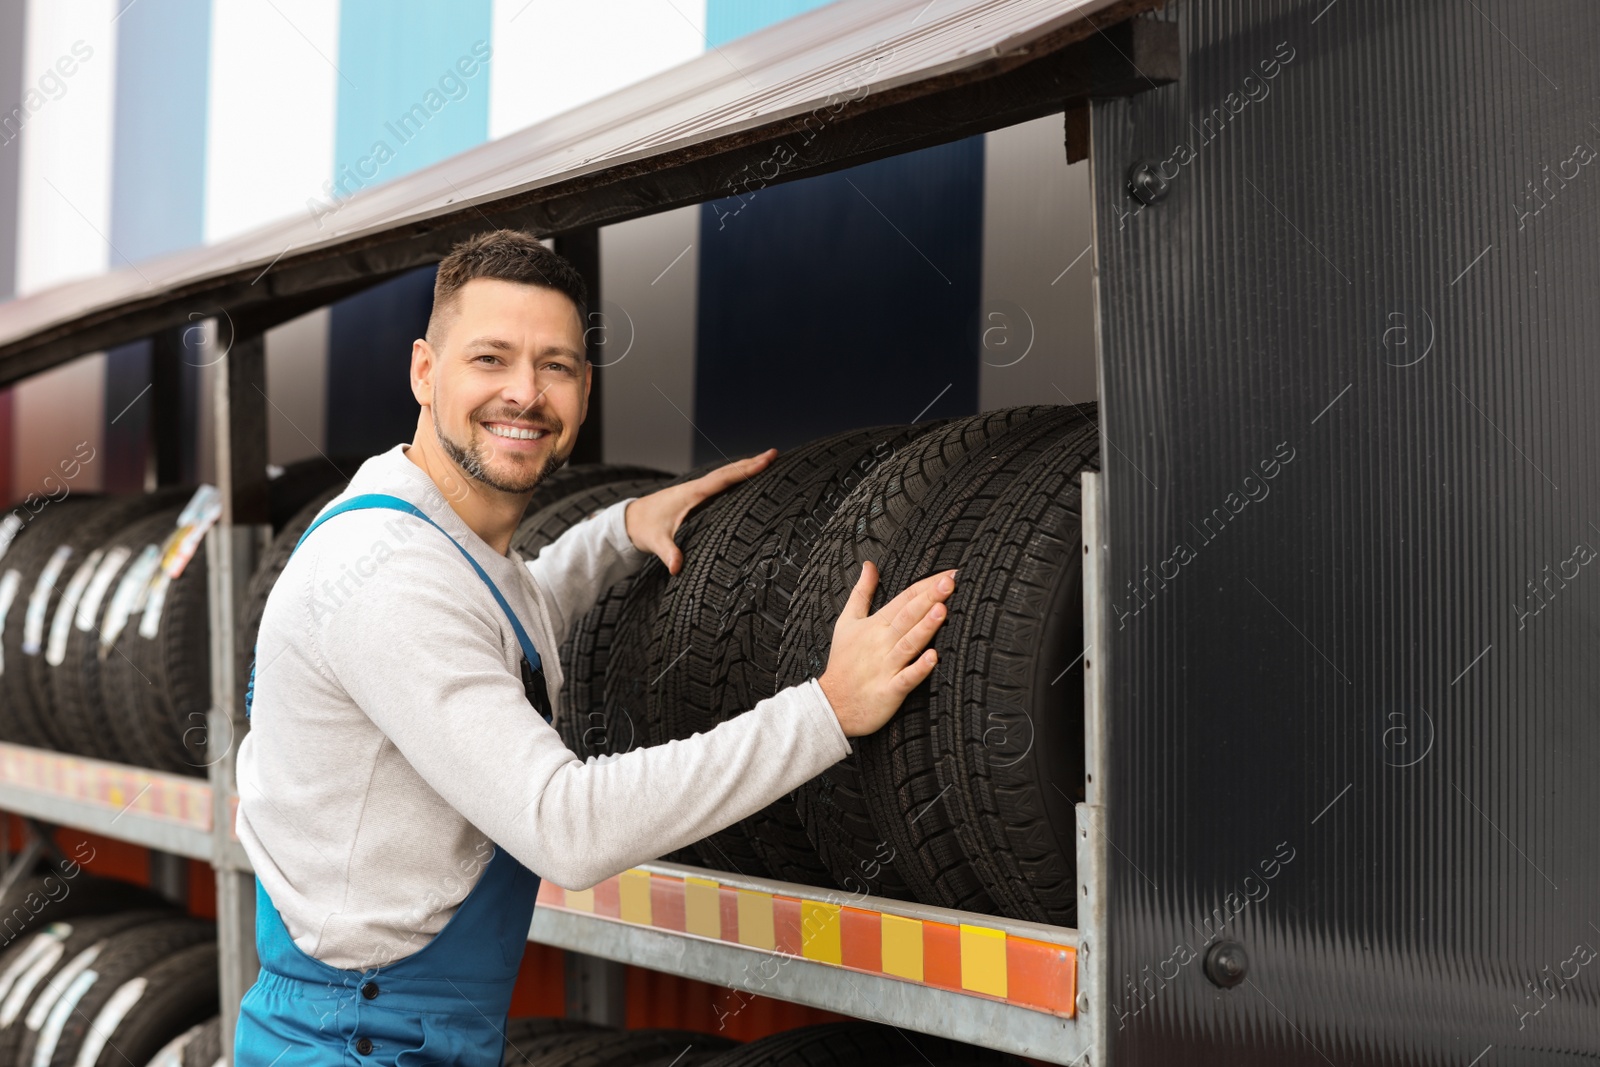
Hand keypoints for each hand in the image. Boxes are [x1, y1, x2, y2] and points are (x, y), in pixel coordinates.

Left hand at [623, 449, 777, 573]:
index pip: (725, 478)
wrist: (629, 520)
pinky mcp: (695, 496)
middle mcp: (696, 488)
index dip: (746, 469)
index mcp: (692, 494)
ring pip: (725, 475)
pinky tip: (744, 479)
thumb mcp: (656, 542)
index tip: (766, 459)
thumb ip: (668, 553)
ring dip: (744, 467)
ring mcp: (696, 490)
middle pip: (729, 471)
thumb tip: (677, 568)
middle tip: (775, 453)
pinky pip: (720, 483)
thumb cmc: (644, 529)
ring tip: (767, 461)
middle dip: (752, 463)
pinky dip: (734, 477)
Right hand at [817, 562, 956, 737]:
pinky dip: (919, 668)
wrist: (831, 703)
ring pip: (909, 643)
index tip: (948, 574)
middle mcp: (882, 643)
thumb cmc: (843, 662)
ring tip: (942, 610)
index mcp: (875, 625)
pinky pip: (906, 678)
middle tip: (949, 582)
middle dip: (929, 598)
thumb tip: (869, 566)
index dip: (926, 586)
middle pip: (908, 616)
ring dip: (925, 627)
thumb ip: (862, 592)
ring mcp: (886, 666)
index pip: (904, 599)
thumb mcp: (847, 621)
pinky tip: (933, 657)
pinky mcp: (889, 690)